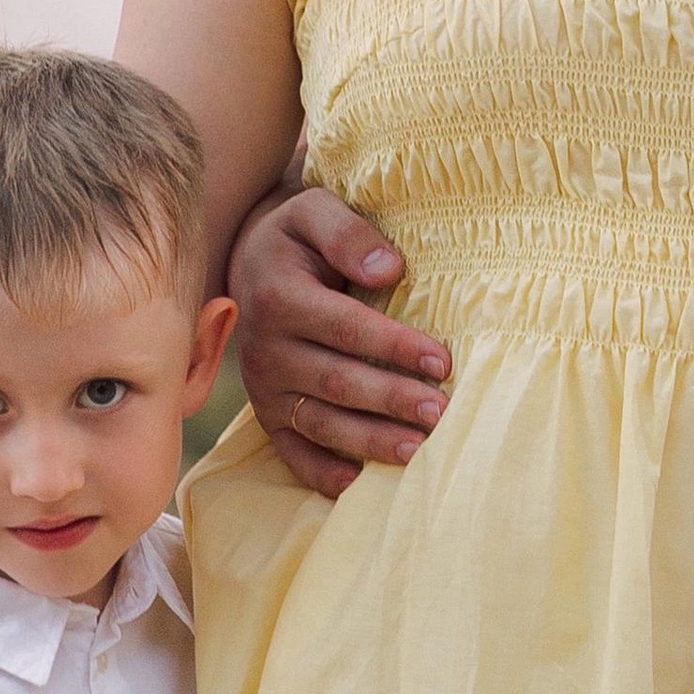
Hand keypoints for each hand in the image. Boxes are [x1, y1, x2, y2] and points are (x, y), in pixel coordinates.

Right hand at [230, 186, 450, 497]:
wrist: (251, 262)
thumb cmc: (300, 237)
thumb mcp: (315, 210)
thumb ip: (348, 233)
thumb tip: (388, 269)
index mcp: (280, 297)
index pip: (346, 328)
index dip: (394, 346)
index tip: (442, 360)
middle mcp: (266, 348)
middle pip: (338, 382)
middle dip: (392, 400)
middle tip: (442, 412)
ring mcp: (265, 388)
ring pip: (319, 421)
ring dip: (369, 440)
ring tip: (417, 450)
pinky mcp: (267, 413)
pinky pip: (290, 450)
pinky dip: (320, 472)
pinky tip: (356, 483)